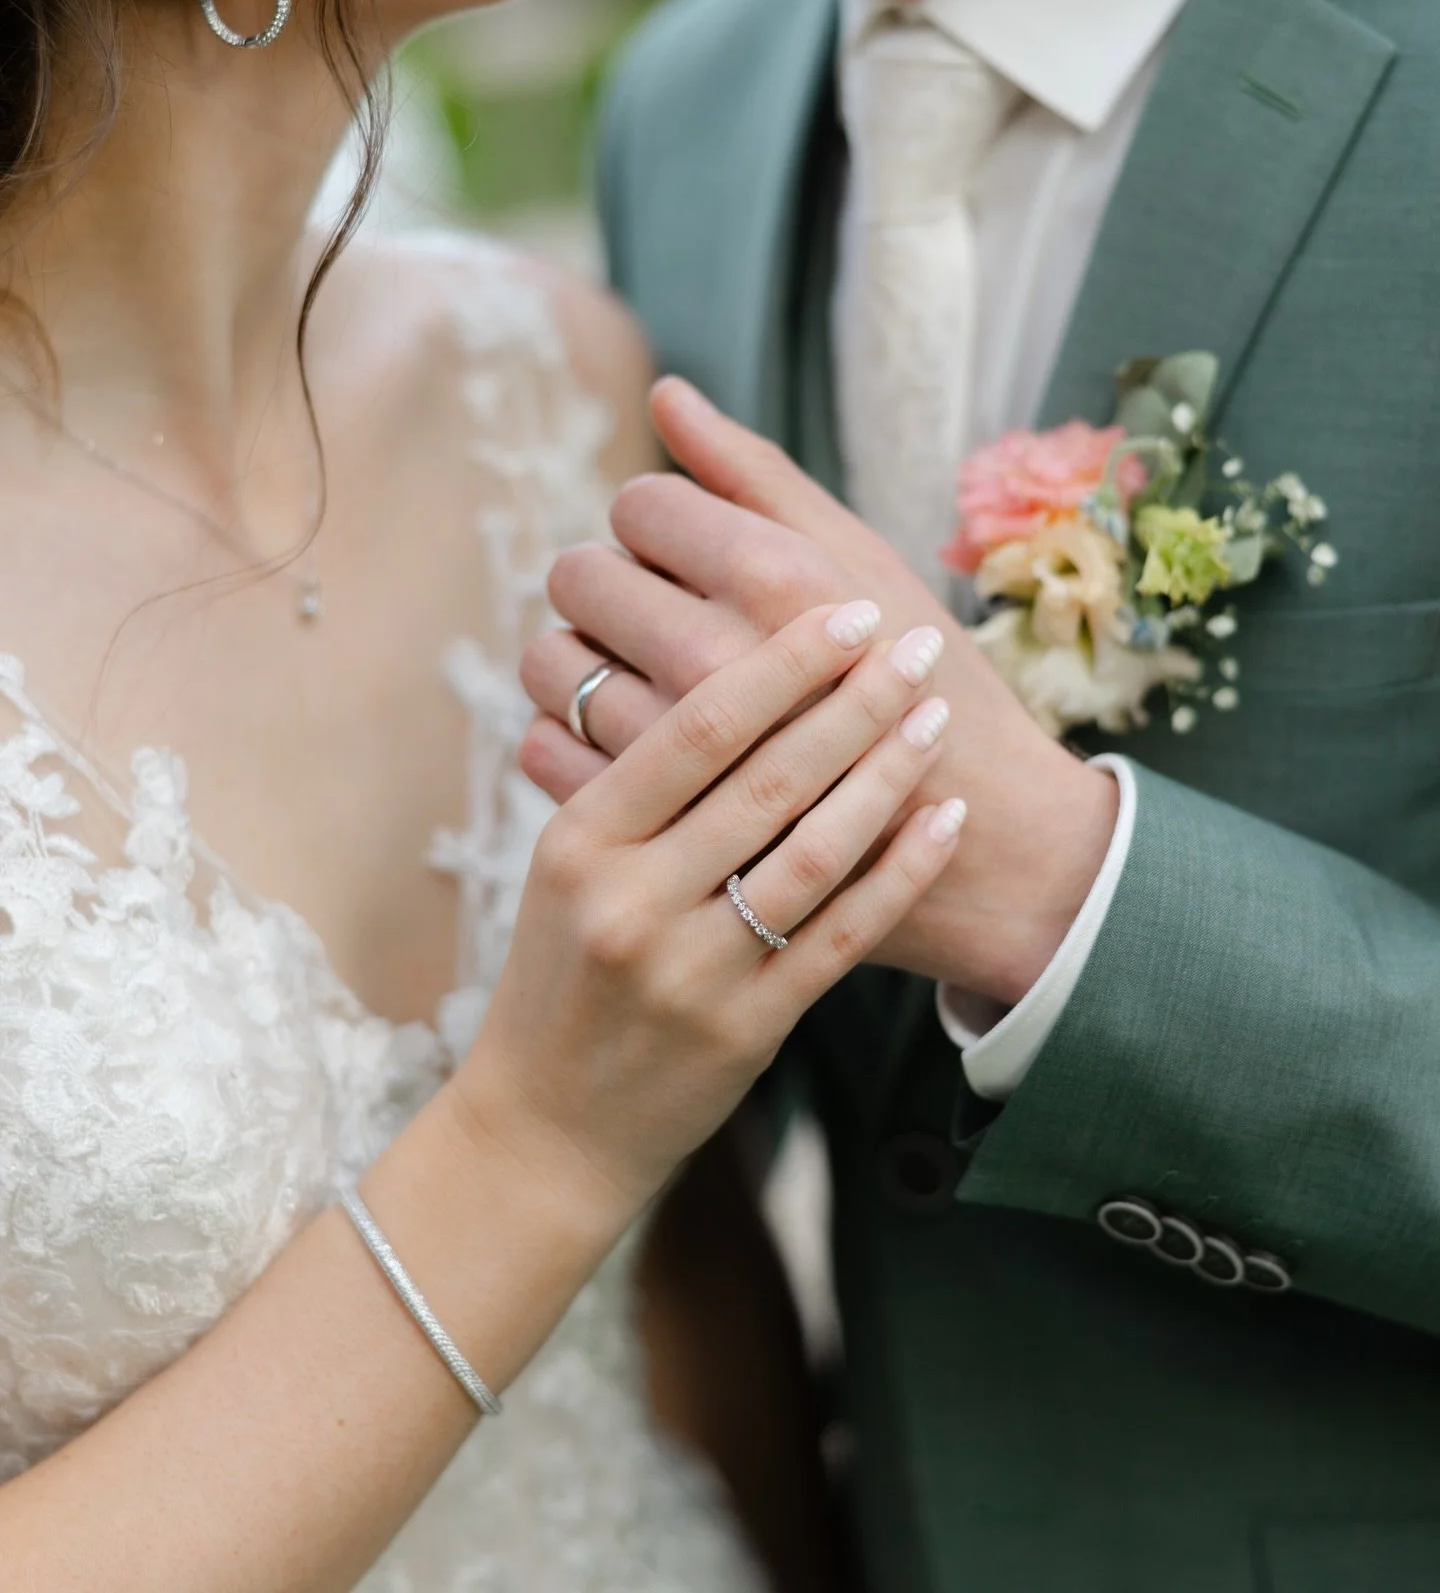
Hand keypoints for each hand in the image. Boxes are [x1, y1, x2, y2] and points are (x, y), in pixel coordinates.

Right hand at [469, 602, 964, 1230]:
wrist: (544, 1128)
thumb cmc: (560, 977)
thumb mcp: (562, 868)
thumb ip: (628, 783)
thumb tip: (710, 660)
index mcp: (582, 841)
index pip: (696, 728)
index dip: (782, 661)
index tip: (846, 612)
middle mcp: (634, 900)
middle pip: (768, 777)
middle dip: (854, 698)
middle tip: (913, 643)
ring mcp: (694, 970)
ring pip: (814, 850)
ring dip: (888, 773)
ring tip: (937, 714)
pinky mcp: (748, 1028)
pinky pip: (843, 934)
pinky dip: (900, 870)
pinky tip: (945, 818)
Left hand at [521, 379, 1117, 1007]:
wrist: (974, 841)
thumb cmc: (922, 682)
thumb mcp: (861, 560)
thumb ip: (754, 475)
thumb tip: (666, 395)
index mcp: (774, 582)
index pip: (638, 506)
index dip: (660, 526)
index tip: (696, 559)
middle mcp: (715, 661)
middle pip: (578, 577)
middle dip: (610, 583)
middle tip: (658, 611)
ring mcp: (676, 753)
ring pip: (549, 663)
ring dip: (580, 656)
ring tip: (641, 671)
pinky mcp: (651, 825)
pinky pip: (547, 747)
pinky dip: (569, 732)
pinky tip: (627, 733)